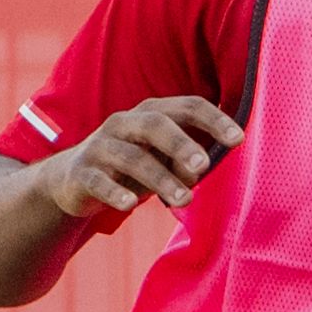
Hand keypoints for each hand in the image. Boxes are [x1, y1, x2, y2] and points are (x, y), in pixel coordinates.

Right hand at [31, 96, 243, 224]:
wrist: (72, 180)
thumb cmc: (132, 168)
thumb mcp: (162, 162)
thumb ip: (185, 163)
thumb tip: (201, 169)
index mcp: (150, 114)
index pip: (186, 107)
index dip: (212, 120)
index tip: (238, 139)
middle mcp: (124, 124)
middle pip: (154, 124)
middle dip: (181, 143)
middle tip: (203, 166)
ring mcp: (100, 147)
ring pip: (131, 157)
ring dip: (160, 178)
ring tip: (184, 199)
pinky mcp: (81, 173)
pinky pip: (98, 181)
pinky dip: (114, 192)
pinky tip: (130, 204)